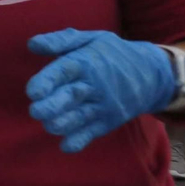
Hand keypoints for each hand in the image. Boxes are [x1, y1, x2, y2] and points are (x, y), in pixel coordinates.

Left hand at [26, 28, 175, 152]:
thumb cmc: (111, 54)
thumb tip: (32, 44)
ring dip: (61, 124)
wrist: (152, 73)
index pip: (65, 70)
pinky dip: (79, 141)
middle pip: (71, 96)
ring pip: (80, 117)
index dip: (47, 81)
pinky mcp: (109, 120)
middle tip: (36, 111)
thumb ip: (60, 41)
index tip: (33, 92)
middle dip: (51, 106)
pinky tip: (66, 145)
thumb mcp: (91, 39)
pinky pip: (92, 133)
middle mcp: (94, 85)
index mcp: (86, 61)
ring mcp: (103, 105)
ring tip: (48, 124)